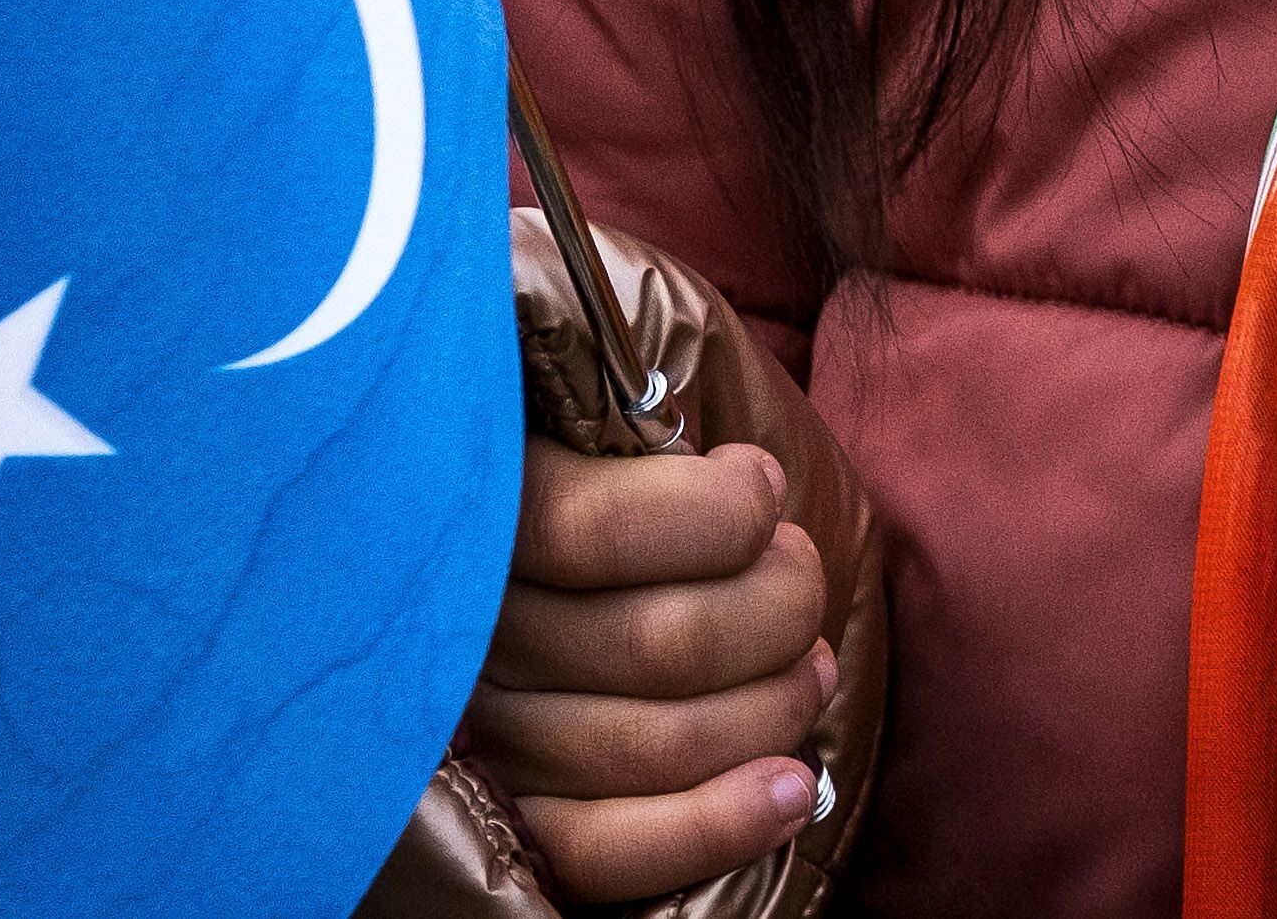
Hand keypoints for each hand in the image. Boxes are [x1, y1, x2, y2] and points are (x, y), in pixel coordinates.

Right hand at [461, 434, 835, 896]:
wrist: (504, 589)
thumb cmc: (585, 483)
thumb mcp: (582, 423)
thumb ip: (631, 425)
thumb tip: (745, 477)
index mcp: (476, 523)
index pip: (597, 532)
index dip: (720, 513)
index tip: (759, 488)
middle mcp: (465, 642)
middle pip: (663, 644)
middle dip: (778, 607)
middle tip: (799, 576)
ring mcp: (485, 741)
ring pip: (662, 745)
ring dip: (776, 704)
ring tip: (811, 666)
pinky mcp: (514, 824)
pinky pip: (607, 854)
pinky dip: (720, 826)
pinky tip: (793, 789)